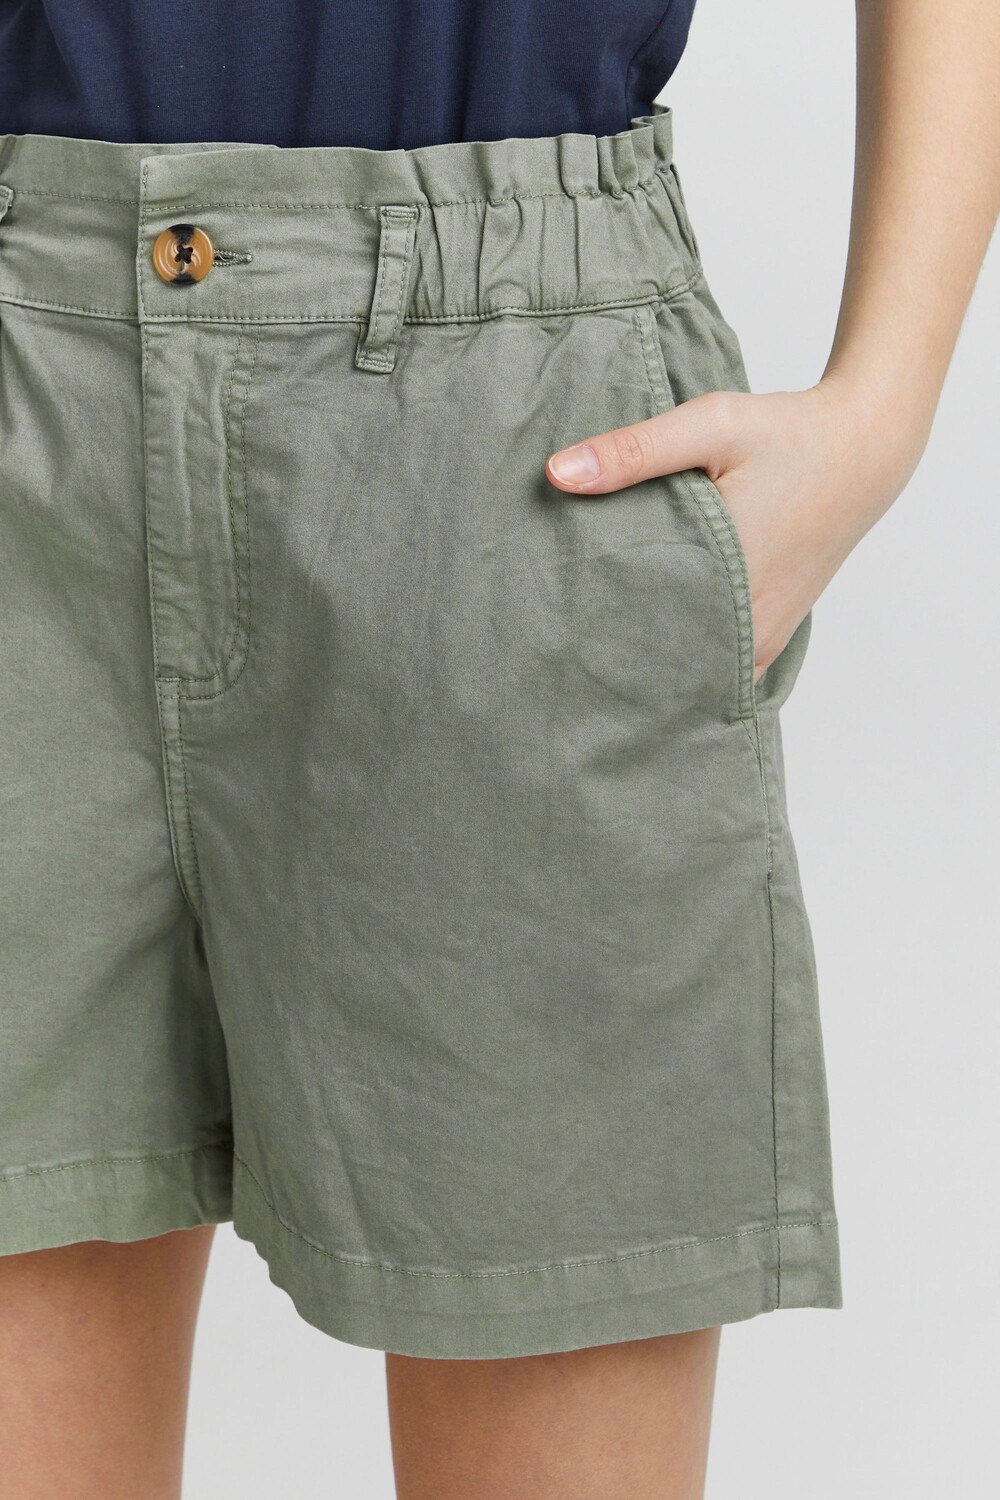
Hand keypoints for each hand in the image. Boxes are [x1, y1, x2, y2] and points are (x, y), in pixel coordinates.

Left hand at [545, 377, 926, 681]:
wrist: (864, 448)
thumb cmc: (787, 434)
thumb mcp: (709, 425)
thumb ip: (633, 451)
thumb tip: (556, 474)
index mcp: (727, 581)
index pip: (641, 641)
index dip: (592, 642)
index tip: (548, 636)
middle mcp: (749, 626)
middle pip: (662, 669)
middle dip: (613, 659)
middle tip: (558, 645)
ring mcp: (763, 638)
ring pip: (691, 675)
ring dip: (650, 661)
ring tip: (594, 644)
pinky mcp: (771, 636)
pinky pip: (718, 666)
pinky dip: (684, 657)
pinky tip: (646, 638)